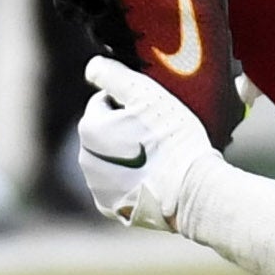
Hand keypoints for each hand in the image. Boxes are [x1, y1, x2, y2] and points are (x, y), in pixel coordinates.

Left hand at [75, 55, 220, 231]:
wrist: (189, 191)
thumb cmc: (171, 138)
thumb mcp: (146, 95)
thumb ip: (114, 75)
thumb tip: (92, 67)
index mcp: (90, 128)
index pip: (104, 101)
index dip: (129, 103)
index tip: (152, 112)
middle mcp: (85, 159)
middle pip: (105, 131)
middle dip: (124, 129)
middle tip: (157, 133)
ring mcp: (97, 187)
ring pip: (110, 158)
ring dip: (127, 154)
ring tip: (158, 156)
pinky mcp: (111, 208)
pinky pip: (118, 185)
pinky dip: (131, 180)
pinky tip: (154, 177)